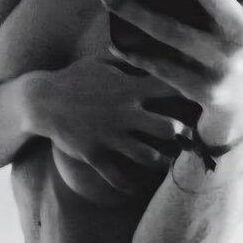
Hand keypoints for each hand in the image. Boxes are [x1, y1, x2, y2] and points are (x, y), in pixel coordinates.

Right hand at [34, 55, 185, 194]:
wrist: (41, 101)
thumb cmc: (74, 79)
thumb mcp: (101, 63)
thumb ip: (130, 62)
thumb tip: (154, 53)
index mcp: (128, 88)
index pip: (170, 88)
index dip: (191, 93)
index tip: (202, 100)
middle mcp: (123, 113)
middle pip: (167, 128)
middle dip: (181, 136)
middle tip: (189, 140)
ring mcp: (109, 136)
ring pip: (147, 156)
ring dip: (161, 163)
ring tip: (167, 164)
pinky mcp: (94, 154)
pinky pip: (116, 176)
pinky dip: (128, 185)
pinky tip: (136, 189)